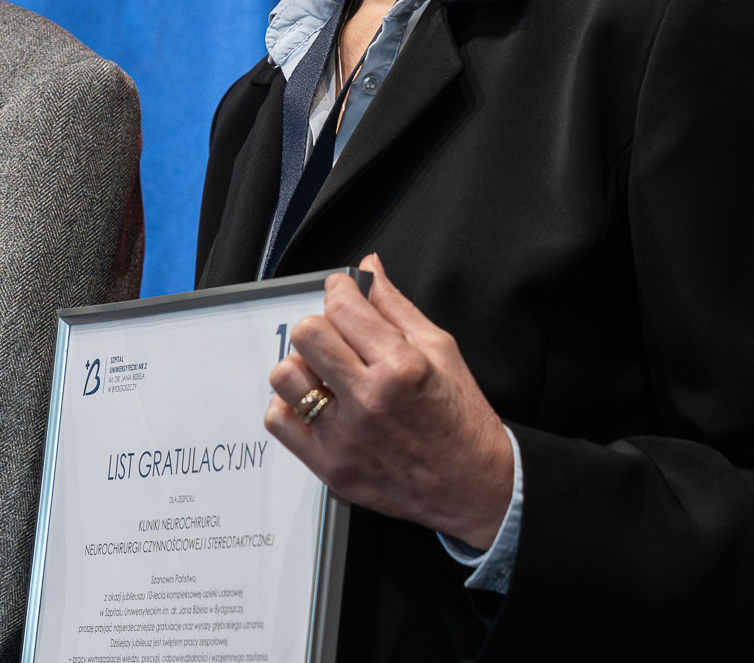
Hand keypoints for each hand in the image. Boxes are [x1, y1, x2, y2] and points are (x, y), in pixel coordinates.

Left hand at [264, 253, 512, 547]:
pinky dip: (290, 407)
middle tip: (338, 337)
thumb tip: (368, 268)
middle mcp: (369, 400)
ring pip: (285, 376)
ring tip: (327, 374)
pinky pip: (279, 421)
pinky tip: (317, 404)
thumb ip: (396, 306)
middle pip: (306, 334)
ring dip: (302, 367)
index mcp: (400, 366)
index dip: (340, 291)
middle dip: (320, 325)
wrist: (475, 486)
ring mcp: (345, 437)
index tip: (344, 294)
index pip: (342, 306)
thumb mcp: (441, 350)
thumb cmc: (461, 419)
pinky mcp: (330, 467)